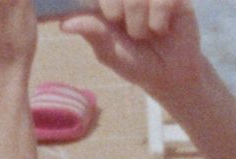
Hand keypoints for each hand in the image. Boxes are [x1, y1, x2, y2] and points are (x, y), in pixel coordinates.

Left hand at [65, 0, 211, 101]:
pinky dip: (159, 23)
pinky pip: (161, 2)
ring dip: (139, 25)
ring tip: (146, 34)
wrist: (170, 74)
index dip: (103, 7)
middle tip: (128, 32)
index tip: (104, 20)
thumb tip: (64, 25)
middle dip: (116, 15)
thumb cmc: (136, 61)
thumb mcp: (110, 53)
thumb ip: (92, 34)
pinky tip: (162, 29)